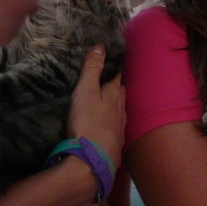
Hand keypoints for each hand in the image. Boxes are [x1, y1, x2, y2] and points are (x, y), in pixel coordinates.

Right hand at [67, 46, 125, 167]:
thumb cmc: (88, 122)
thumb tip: (101, 45)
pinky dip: (113, 122)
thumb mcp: (85, 91)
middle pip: (121, 93)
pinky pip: (117, 127)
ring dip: (117, 104)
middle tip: (112, 79)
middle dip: (117, 85)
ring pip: (121, 110)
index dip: (115, 67)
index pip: (117, 76)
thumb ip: (92, 69)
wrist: (93, 159)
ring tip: (111, 100)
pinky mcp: (116, 143)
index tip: (114, 59)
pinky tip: (110, 125)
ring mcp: (120, 127)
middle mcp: (121, 109)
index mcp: (114, 94)